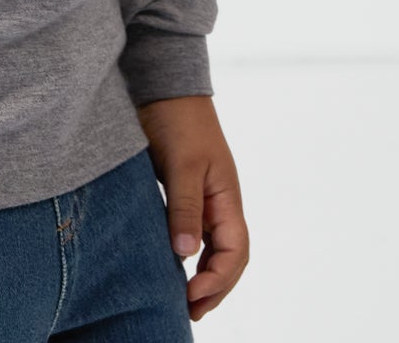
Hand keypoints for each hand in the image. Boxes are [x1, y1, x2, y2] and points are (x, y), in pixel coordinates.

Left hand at [134, 94, 248, 321]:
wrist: (164, 86)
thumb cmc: (178, 119)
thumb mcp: (183, 164)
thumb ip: (184, 207)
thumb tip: (186, 254)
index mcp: (228, 198)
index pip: (235, 252)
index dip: (219, 279)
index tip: (192, 296)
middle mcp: (219, 202)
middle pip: (227, 257)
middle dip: (214, 288)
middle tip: (190, 311)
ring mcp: (202, 197)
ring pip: (210, 247)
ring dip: (201, 275)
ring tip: (183, 300)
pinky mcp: (181, 190)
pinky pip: (191, 231)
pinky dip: (186, 253)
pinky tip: (170, 264)